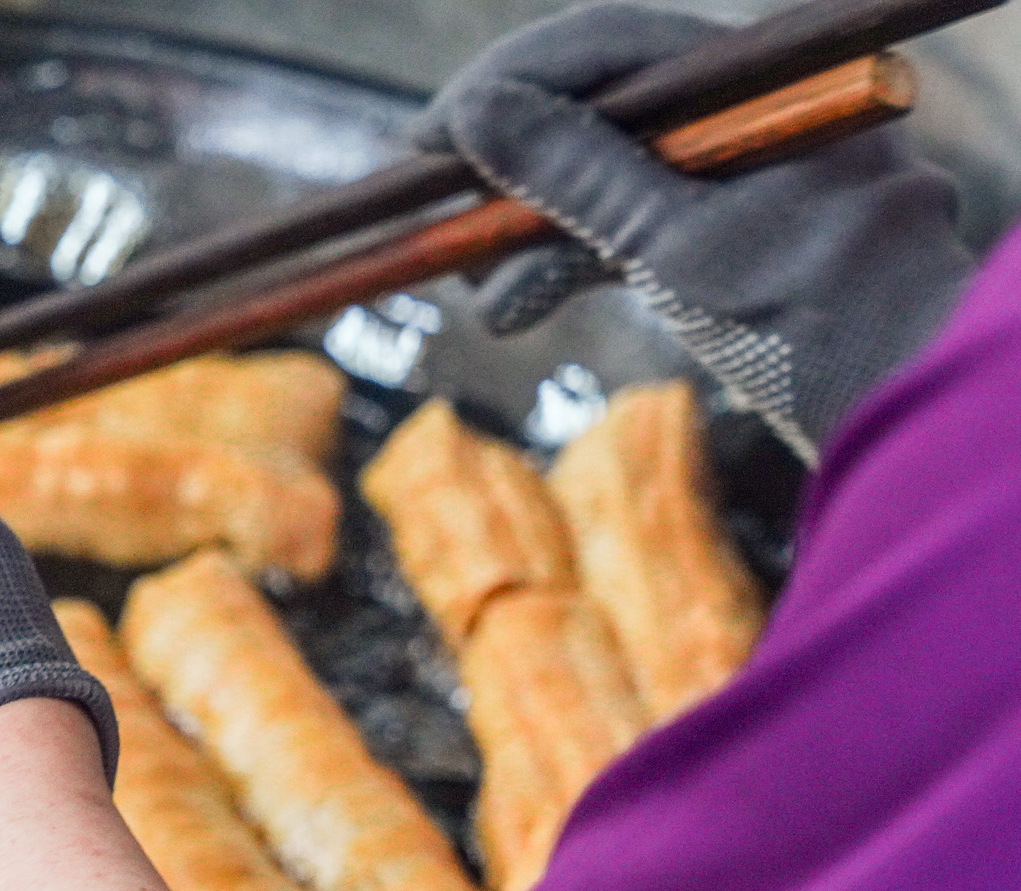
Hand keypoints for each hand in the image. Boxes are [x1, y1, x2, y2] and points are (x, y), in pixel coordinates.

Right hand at [410, 3, 976, 462]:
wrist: (901, 406)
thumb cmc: (814, 319)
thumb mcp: (678, 242)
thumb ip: (576, 172)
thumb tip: (476, 113)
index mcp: (763, 81)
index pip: (607, 49)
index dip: (503, 88)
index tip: (424, 142)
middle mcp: (755, 111)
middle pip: (595, 115)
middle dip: (509, 174)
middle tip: (434, 214)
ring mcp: (745, 176)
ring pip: (605, 180)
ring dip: (530, 233)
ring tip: (475, 293)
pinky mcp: (735, 237)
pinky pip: (632, 229)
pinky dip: (570, 264)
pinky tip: (514, 306)